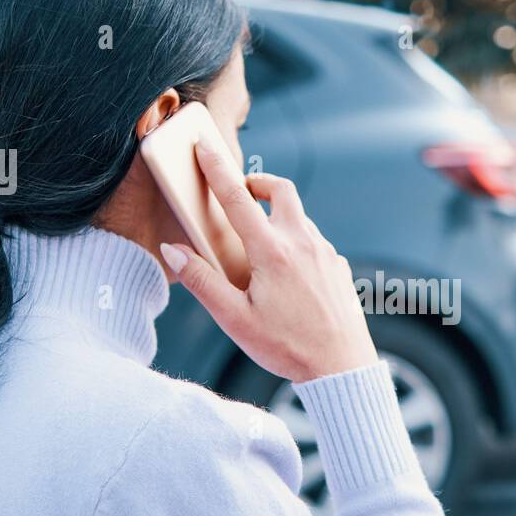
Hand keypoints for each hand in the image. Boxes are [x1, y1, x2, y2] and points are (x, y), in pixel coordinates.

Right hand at [160, 138, 377, 382]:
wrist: (342, 369)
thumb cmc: (287, 348)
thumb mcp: (235, 320)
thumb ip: (202, 282)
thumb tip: (174, 250)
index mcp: (272, 252)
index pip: (237, 198)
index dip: (217, 169)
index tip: (204, 147)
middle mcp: (302, 243)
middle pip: (281, 190)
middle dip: (258, 182)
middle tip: (240, 192)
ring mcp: (325, 253)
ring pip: (299, 216)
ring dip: (276, 215)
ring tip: (258, 242)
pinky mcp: (338, 266)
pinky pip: (314, 241)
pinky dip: (295, 240)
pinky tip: (285, 271)